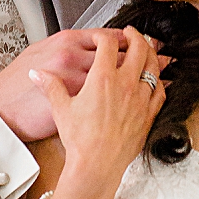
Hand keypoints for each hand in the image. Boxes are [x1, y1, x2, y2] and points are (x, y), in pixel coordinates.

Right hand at [28, 29, 165, 198]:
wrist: (96, 165)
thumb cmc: (80, 139)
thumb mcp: (61, 109)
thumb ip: (51, 86)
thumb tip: (37, 74)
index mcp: (103, 78)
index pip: (109, 44)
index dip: (105, 35)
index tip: (103, 37)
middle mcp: (125, 84)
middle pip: (139, 48)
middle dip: (136, 36)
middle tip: (132, 33)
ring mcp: (140, 99)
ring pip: (154, 67)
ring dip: (151, 55)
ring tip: (146, 50)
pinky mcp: (148, 114)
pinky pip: (161, 92)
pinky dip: (160, 82)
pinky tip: (157, 81)